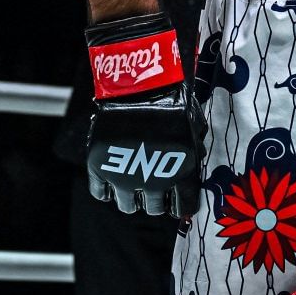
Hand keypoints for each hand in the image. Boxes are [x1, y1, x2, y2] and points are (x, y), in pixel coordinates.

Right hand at [85, 12, 202, 215]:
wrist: (139, 86)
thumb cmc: (173, 102)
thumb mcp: (193, 126)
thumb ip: (194, 149)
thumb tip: (196, 162)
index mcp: (181, 173)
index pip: (184, 207)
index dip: (182, 206)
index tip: (179, 202)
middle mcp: (153, 181)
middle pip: (155, 208)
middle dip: (157, 200)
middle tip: (156, 188)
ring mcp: (124, 177)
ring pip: (128, 206)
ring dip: (133, 198)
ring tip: (134, 184)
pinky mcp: (100, 167)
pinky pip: (101, 193)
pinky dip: (107, 190)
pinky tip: (113, 179)